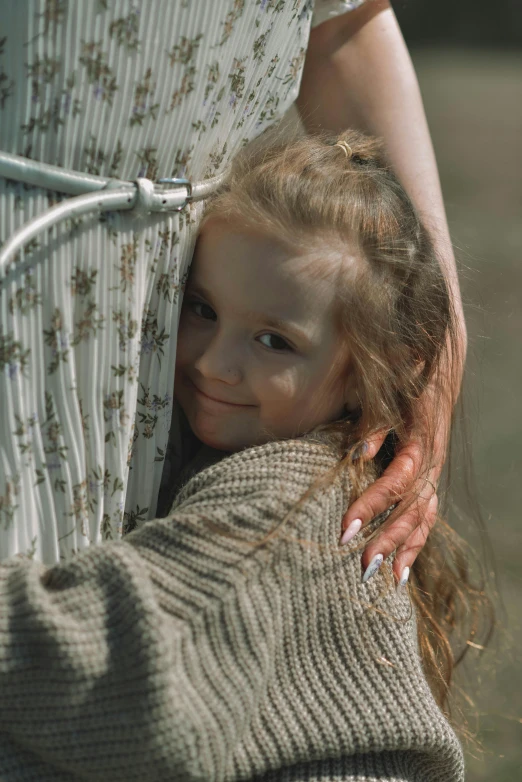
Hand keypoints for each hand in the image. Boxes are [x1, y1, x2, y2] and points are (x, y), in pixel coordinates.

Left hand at [340, 385, 448, 584]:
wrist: (436, 378)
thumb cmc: (405, 385)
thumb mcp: (389, 397)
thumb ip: (374, 425)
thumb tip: (358, 454)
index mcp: (420, 445)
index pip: (395, 482)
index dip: (372, 506)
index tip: (347, 529)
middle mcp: (431, 466)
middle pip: (411, 510)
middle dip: (387, 540)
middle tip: (363, 567)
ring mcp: (433, 476)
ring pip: (423, 519)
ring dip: (404, 550)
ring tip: (386, 580)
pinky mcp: (430, 483)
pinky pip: (426, 519)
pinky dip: (415, 545)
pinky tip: (401, 571)